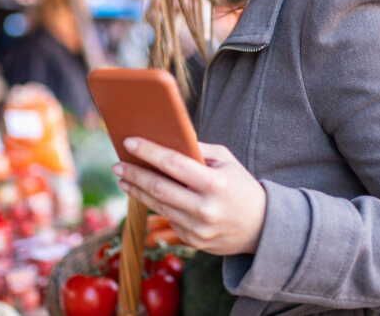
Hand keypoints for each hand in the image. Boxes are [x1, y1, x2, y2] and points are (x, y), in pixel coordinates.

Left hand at [113, 137, 266, 255]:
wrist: (262, 228)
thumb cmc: (240, 186)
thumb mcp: (227, 162)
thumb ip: (198, 151)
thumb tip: (165, 139)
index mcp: (216, 183)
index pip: (174, 164)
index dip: (149, 152)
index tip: (129, 142)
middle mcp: (205, 208)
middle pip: (159, 188)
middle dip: (134, 174)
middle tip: (117, 165)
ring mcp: (198, 228)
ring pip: (159, 206)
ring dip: (137, 191)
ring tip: (124, 178)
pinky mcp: (193, 241)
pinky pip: (168, 219)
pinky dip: (155, 205)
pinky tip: (144, 194)